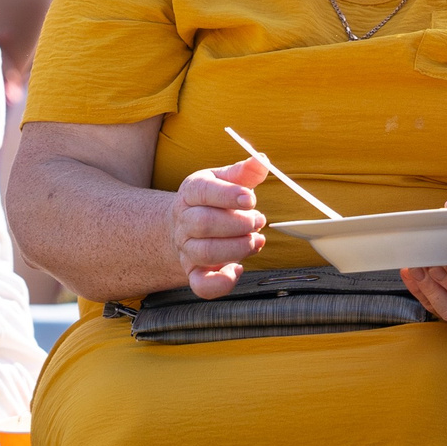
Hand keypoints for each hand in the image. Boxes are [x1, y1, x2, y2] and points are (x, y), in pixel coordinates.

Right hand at [172, 155, 269, 296]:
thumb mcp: (225, 179)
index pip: (203, 191)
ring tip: (256, 240)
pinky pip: (201, 285)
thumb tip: (262, 160)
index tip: (251, 199)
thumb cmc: (213, 200)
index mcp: (192, 192)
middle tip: (258, 221)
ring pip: (206, 253)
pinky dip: (221, 283)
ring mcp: (187, 248)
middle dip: (238, 224)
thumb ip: (244, 171)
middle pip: (204, 224)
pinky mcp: (194, 272)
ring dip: (237, 248)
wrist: (186, 226)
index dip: (228, 195)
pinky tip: (238, 269)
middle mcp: (185, 221)